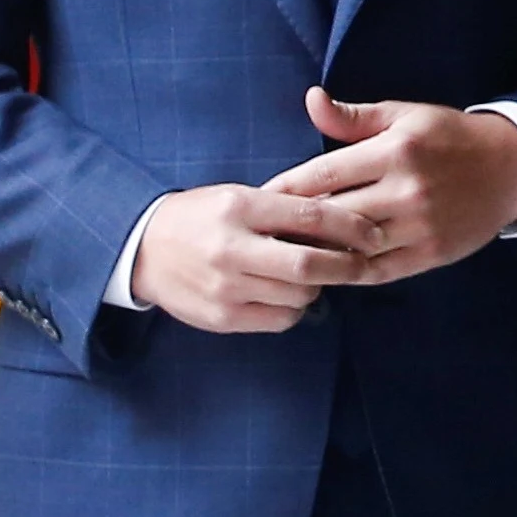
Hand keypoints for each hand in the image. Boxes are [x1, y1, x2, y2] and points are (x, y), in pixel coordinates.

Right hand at [128, 183, 376, 333]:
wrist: (143, 248)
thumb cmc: (201, 217)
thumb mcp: (238, 197)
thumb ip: (284, 207)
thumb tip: (343, 218)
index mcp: (239, 208)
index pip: (309, 216)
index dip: (350, 227)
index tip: (373, 233)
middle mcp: (232, 249)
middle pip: (308, 266)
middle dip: (346, 266)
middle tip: (364, 263)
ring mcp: (226, 288)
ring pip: (298, 297)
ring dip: (318, 288)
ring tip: (316, 275)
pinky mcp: (222, 318)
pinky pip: (279, 320)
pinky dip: (294, 309)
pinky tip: (287, 295)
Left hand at [262, 87, 516, 283]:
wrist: (510, 167)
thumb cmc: (448, 137)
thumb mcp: (404, 115)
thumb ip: (354, 116)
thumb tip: (311, 100)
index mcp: (394, 151)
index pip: (323, 174)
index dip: (285, 189)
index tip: (257, 199)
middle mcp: (405, 190)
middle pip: (332, 215)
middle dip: (293, 225)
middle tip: (258, 234)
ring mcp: (419, 225)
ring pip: (353, 248)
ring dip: (316, 253)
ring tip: (283, 257)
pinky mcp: (431, 253)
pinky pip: (378, 271)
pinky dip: (347, 273)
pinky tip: (325, 271)